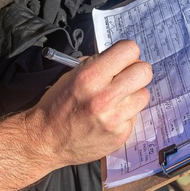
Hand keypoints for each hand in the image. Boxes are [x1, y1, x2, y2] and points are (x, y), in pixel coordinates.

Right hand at [27, 40, 151, 170]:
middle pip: (144, 71)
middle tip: (125, 77)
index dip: (127, 53)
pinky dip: (126, 114)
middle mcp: (104, 97)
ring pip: (144, 94)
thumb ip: (98, 64)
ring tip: (116, 99)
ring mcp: (114, 118)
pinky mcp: (120, 135)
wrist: (45, 140)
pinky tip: (110, 117)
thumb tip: (122, 58)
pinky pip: (135, 115)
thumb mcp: (72, 75)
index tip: (122, 59)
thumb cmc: (57, 104)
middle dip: (136, 71)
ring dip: (133, 94)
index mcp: (90, 76)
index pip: (129, 50)